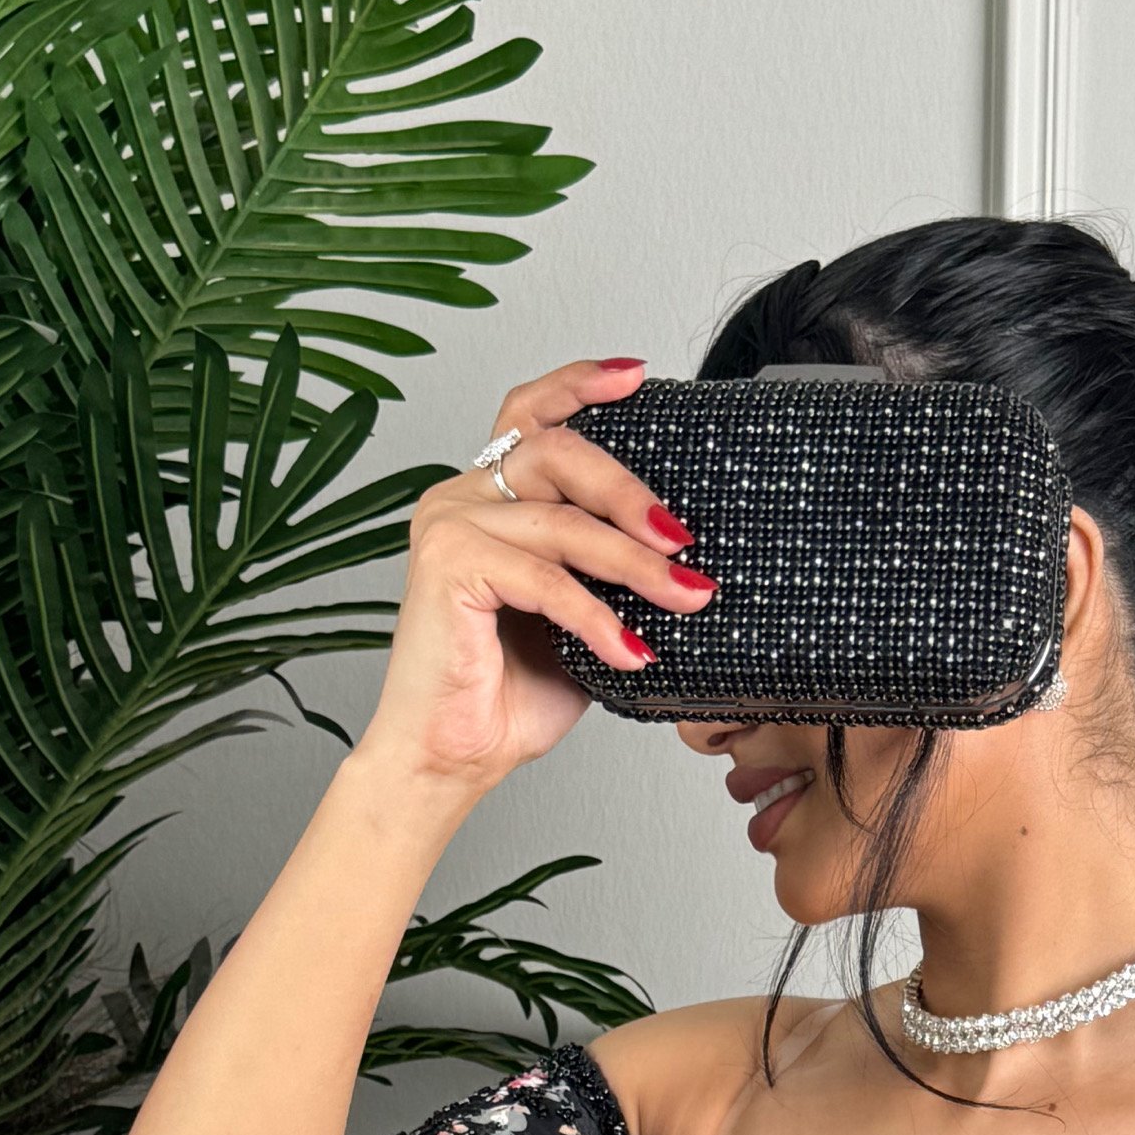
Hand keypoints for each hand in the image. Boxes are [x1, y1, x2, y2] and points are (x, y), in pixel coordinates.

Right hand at [354, 356, 714, 795]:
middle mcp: (462, 497)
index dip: (581, 385)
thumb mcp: (582, 620)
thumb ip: (611, 574)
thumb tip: (687, 559)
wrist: (454, 757)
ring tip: (685, 598)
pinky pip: (544, 577)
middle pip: (559, 453)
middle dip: (631, 493)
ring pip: (563, 522)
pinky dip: (596, 615)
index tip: (638, 377)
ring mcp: (449, 524)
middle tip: (684, 540)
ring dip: (634, 565)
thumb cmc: (509, 693)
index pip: (532, 414)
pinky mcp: (447, 564)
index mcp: (491, 499)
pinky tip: (631, 651)